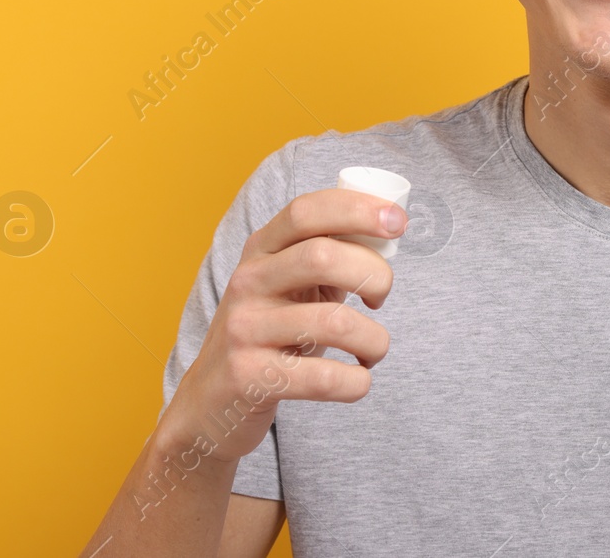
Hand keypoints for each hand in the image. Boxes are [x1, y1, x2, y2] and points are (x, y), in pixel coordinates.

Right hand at [156, 187, 407, 463]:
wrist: (210, 401)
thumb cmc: (270, 332)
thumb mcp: (288, 283)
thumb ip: (329, 253)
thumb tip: (389, 223)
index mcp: (261, 249)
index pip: (307, 211)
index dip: (358, 209)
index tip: (399, 223)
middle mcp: (247, 281)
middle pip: (323, 256)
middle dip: (374, 274)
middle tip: (381, 297)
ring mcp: (244, 329)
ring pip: (334, 322)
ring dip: (375, 339)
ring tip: (374, 350)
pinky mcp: (249, 377)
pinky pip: (323, 377)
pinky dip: (357, 382)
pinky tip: (358, 380)